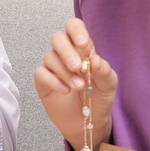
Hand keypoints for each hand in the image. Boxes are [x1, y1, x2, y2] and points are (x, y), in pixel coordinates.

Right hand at [33, 17, 117, 150]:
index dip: (76, 31)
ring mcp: (53, 68)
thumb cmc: (99, 99)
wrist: (89, 123)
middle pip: (57, 38)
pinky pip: (40, 73)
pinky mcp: (43, 82)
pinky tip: (65, 91)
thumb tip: (95, 59)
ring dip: (64, 72)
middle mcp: (65, 54)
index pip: (74, 27)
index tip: (83, 44)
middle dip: (66, 51)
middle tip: (78, 67)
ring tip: (78, 87)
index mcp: (82, 49)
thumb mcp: (109, 85)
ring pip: (49, 56)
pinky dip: (53, 81)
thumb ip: (104, 71)